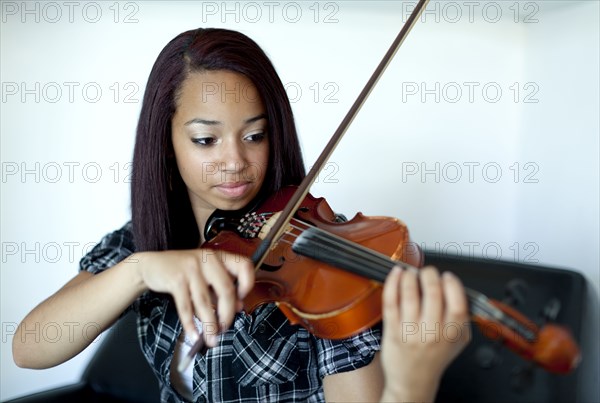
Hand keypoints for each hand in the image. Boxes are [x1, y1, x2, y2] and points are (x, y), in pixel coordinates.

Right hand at [136, 249, 253, 346]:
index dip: (248, 284)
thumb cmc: (183, 271)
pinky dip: (190, 324)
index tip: (242, 301)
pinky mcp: (176, 279)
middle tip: (224, 330)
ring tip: (211, 339)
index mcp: (219, 257)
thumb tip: (240, 307)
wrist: (151, 265)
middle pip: (226, 289)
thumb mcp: (205, 277)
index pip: (244, 266)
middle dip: (227, 314)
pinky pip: (186, 306)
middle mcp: (207, 260)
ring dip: (209, 325)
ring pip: (205, 301)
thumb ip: (221, 290)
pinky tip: (194, 335)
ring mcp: (191, 268)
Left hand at [380, 266, 469, 401]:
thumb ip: (463, 318)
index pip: (457, 302)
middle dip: (429, 274)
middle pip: (432, 292)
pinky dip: (393, 283)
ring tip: (410, 273)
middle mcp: (432, 332)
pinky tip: (396, 275)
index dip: (452, 284)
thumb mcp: (459, 341)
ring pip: (410, 293)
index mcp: (452, 333)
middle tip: (427, 272)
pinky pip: (391, 301)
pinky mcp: (392, 329)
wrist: (413, 381)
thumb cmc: (434, 358)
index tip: (447, 276)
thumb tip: (458, 288)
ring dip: (410, 276)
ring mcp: (410, 330)